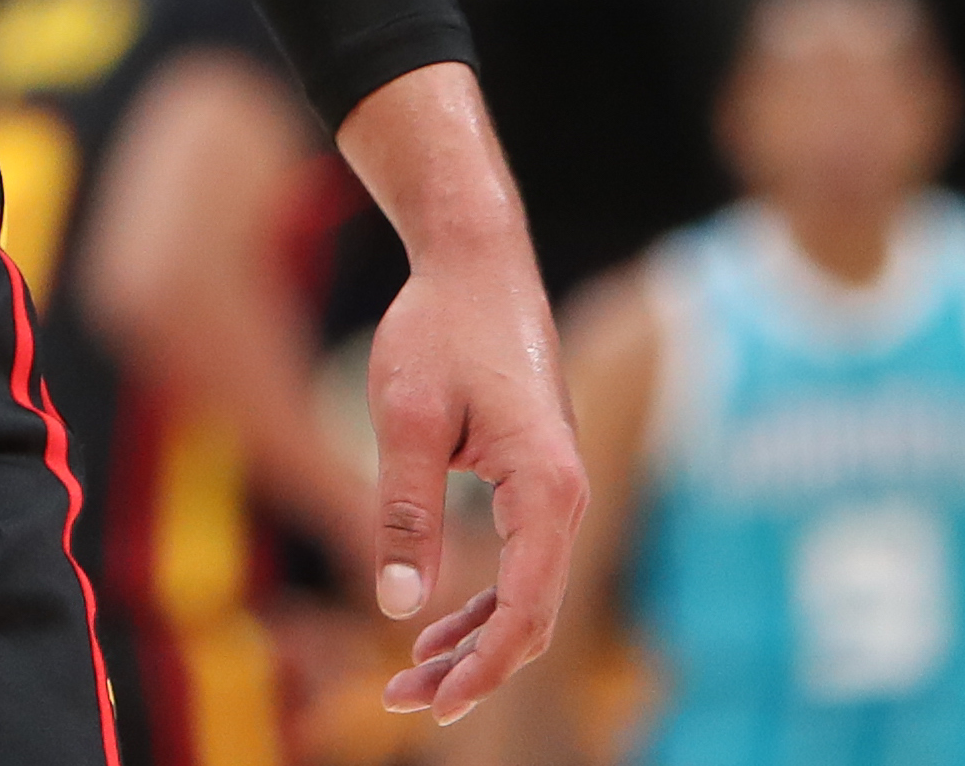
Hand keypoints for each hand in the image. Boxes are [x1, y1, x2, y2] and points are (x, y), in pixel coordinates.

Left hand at [360, 227, 584, 723]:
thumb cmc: (438, 327)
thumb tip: (398, 605)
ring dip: (475, 641)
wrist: (475, 260)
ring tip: (410, 680)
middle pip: (532, 615)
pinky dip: (482, 600)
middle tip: (403, 704)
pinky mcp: (535, 478)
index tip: (430, 702)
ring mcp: (556, 488)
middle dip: (474, 668)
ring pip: (527, 594)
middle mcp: (566, 495)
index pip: (526, 608)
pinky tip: (437, 623)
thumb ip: (405, 510)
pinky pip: (519, 562)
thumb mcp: (404, 418)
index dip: (481, 666)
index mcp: (547, 487)